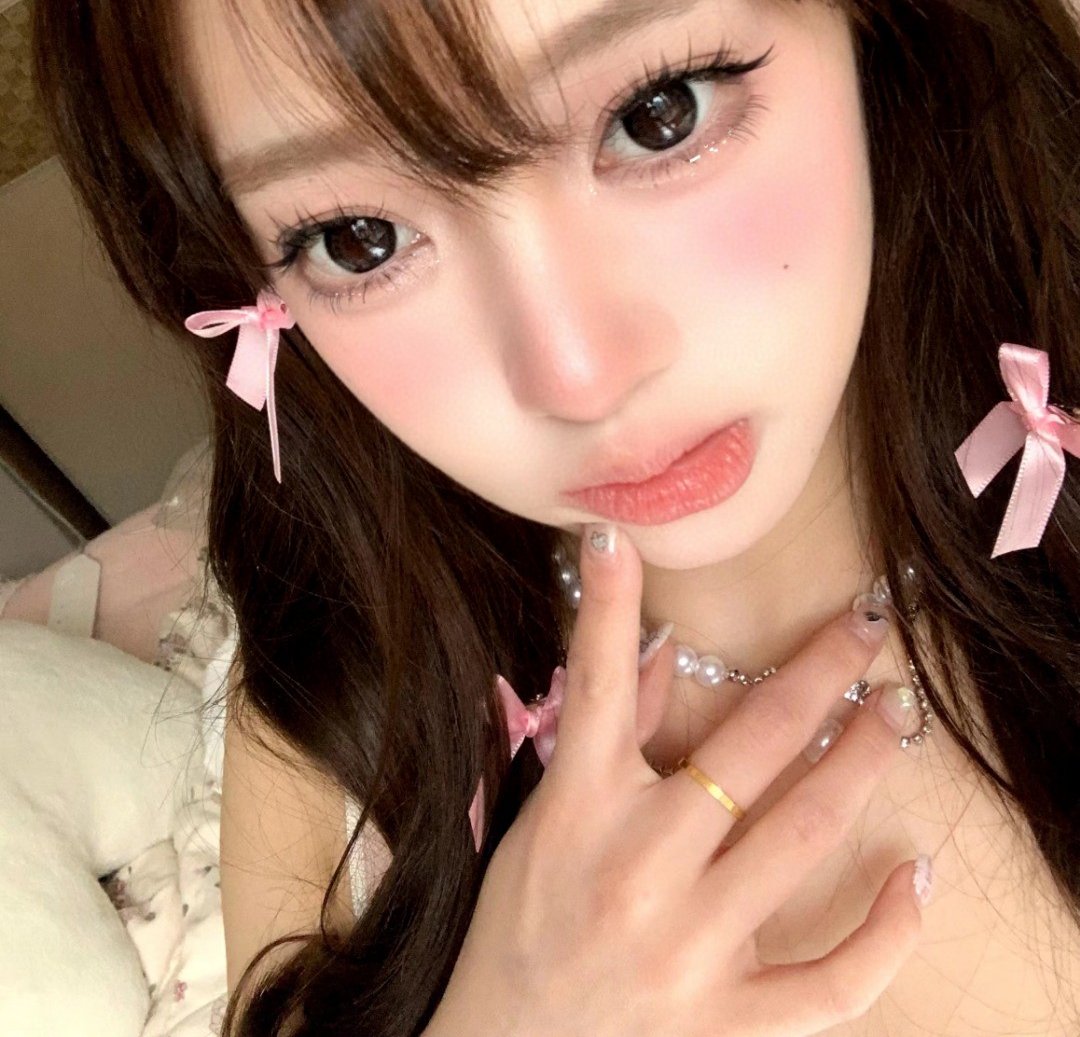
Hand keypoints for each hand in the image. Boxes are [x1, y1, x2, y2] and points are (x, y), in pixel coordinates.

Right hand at [429, 524, 925, 1036]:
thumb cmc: (523, 922)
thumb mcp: (545, 817)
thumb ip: (606, 731)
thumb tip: (654, 642)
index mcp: (580, 806)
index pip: (595, 681)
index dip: (606, 603)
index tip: (615, 537)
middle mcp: (638, 863)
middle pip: (751, 745)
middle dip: (821, 671)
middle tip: (868, 626)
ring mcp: (688, 943)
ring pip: (805, 833)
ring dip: (864, 759)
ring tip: (897, 714)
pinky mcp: (726, 1018)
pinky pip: (830, 980)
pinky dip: (886, 931)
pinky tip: (914, 876)